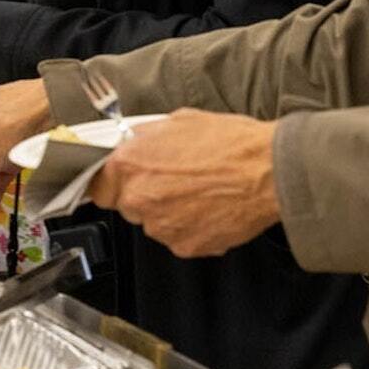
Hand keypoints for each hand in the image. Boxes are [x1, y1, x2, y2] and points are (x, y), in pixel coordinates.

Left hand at [87, 111, 280, 257]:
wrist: (271, 171)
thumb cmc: (231, 143)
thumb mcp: (179, 121)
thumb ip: (146, 136)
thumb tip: (134, 141)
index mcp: (131, 165)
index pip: (97, 186)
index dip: (111, 182)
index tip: (122, 180)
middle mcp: (140, 199)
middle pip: (128, 205)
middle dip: (147, 193)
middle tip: (177, 178)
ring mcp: (163, 227)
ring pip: (156, 223)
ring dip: (171, 211)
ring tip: (202, 190)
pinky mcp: (187, 247)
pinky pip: (180, 237)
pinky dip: (193, 226)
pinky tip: (213, 206)